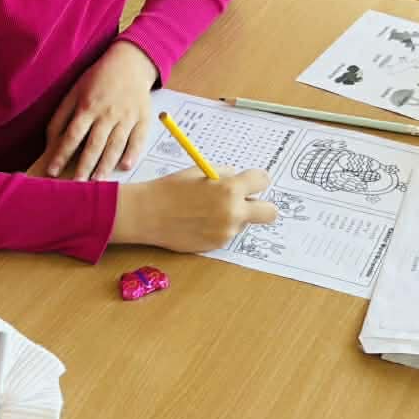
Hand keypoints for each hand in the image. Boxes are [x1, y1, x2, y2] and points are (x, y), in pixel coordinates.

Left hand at [33, 41, 158, 180]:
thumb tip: (51, 141)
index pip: (72, 135)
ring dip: (106, 165)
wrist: (130, 62)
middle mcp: (107, 113)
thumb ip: (62, 116)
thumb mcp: (75, 91)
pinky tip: (124, 166)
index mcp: (88, 106)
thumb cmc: (98, 78)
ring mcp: (127, 117)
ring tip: (98, 181)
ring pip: (115, 145)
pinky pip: (138, 139)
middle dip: (84, 166)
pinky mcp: (143, 118)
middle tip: (77, 185)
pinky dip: (132, 153)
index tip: (52, 170)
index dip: (61, 154)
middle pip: (94, 144)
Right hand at [112, 169, 277, 251]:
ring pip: (244, 223)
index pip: (263, 181)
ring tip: (206, 211)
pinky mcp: (216, 245)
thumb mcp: (200, 173)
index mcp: (230, 189)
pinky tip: (199, 222)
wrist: (148, 214)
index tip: (249, 182)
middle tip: (246, 202)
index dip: (256, 180)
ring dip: (234, 217)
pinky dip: (219, 228)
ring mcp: (226, 232)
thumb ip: (225, 176)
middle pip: (270, 212)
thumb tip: (239, 180)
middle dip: (262, 206)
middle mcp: (233, 212)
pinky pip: (227, 234)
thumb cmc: (171, 190)